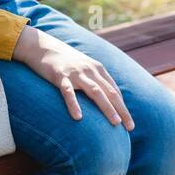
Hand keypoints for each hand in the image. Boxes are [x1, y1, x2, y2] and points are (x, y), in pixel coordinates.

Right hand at [13, 26, 133, 128]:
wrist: (43, 46)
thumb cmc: (65, 61)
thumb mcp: (84, 67)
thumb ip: (95, 80)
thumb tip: (105, 100)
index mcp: (98, 69)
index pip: (114, 91)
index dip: (123, 107)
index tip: (130, 124)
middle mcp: (90, 70)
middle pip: (109, 92)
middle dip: (121, 110)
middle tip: (130, 127)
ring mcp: (76, 73)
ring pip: (95, 92)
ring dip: (107, 107)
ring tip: (115, 123)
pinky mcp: (60, 76)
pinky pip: (68, 92)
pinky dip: (74, 104)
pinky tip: (78, 117)